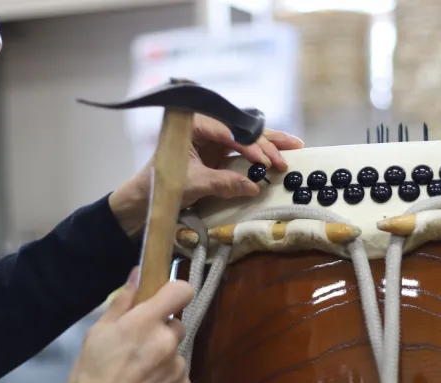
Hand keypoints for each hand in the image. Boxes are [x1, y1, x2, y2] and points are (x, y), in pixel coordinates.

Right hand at [65, 268, 193, 382]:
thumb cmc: (90, 378)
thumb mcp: (97, 334)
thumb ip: (122, 303)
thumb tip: (137, 275)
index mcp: (146, 323)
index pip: (182, 290)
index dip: (175, 292)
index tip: (164, 300)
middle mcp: (168, 342)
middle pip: (177, 324)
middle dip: (162, 331)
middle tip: (138, 347)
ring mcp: (178, 367)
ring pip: (177, 352)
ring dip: (164, 357)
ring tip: (138, 376)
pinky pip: (178, 375)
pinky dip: (166, 379)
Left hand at [109, 114, 303, 235]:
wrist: (145, 199)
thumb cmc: (161, 185)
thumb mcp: (193, 184)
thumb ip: (223, 183)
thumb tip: (254, 186)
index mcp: (192, 125)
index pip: (228, 132)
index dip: (250, 146)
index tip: (265, 161)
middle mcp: (204, 127)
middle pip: (242, 130)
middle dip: (267, 142)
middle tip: (287, 154)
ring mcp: (212, 140)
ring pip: (246, 138)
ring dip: (270, 144)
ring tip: (295, 146)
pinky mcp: (217, 154)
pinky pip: (243, 151)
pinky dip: (260, 154)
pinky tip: (278, 155)